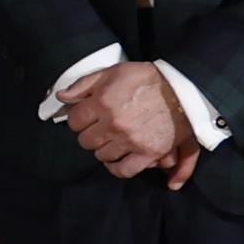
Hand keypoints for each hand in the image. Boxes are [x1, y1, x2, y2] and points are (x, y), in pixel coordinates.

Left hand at [56, 59, 201, 182]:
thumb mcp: (113, 72)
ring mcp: (130, 140)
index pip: (74, 120)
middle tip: (100, 128)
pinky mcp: (148, 153)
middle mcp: (114, 124)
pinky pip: (123, 170)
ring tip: (111, 140)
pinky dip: (116, 168)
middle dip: (90, 133)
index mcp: (103, 102)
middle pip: (85, 140)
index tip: (86, 117)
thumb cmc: (148, 79)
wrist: (182, 89)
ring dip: (104, 148)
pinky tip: (115, 161)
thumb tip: (61, 96)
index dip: (79, 119)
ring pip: (101, 155)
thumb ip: (84, 84)